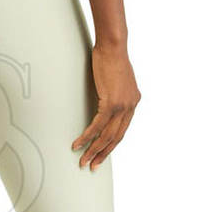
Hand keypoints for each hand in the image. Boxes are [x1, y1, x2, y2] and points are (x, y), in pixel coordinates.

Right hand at [72, 44, 139, 169]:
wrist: (113, 46)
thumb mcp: (115, 79)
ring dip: (94, 150)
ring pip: (107, 135)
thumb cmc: (111, 58)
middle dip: (102, 153)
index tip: (101, 155)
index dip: (111, 144)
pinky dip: (87, 136)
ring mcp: (123, 105)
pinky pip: (98, 125)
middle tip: (92, 165)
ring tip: (83, 160)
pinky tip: (78, 144)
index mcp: (133, 102)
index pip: (122, 129)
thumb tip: (104, 100)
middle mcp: (131, 106)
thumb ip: (113, 93)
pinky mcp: (111, 102)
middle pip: (116, 137)